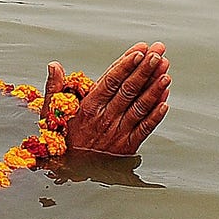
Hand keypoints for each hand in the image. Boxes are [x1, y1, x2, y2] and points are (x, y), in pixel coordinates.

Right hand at [42, 42, 170, 155]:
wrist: (68, 168)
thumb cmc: (60, 135)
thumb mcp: (51, 110)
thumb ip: (55, 86)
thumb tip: (54, 64)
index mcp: (87, 107)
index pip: (110, 81)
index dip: (126, 64)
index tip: (139, 50)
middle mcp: (104, 118)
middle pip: (129, 89)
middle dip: (145, 68)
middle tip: (158, 51)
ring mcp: (118, 132)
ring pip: (140, 106)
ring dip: (154, 88)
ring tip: (166, 71)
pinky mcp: (127, 146)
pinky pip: (145, 128)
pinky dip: (156, 115)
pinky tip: (166, 101)